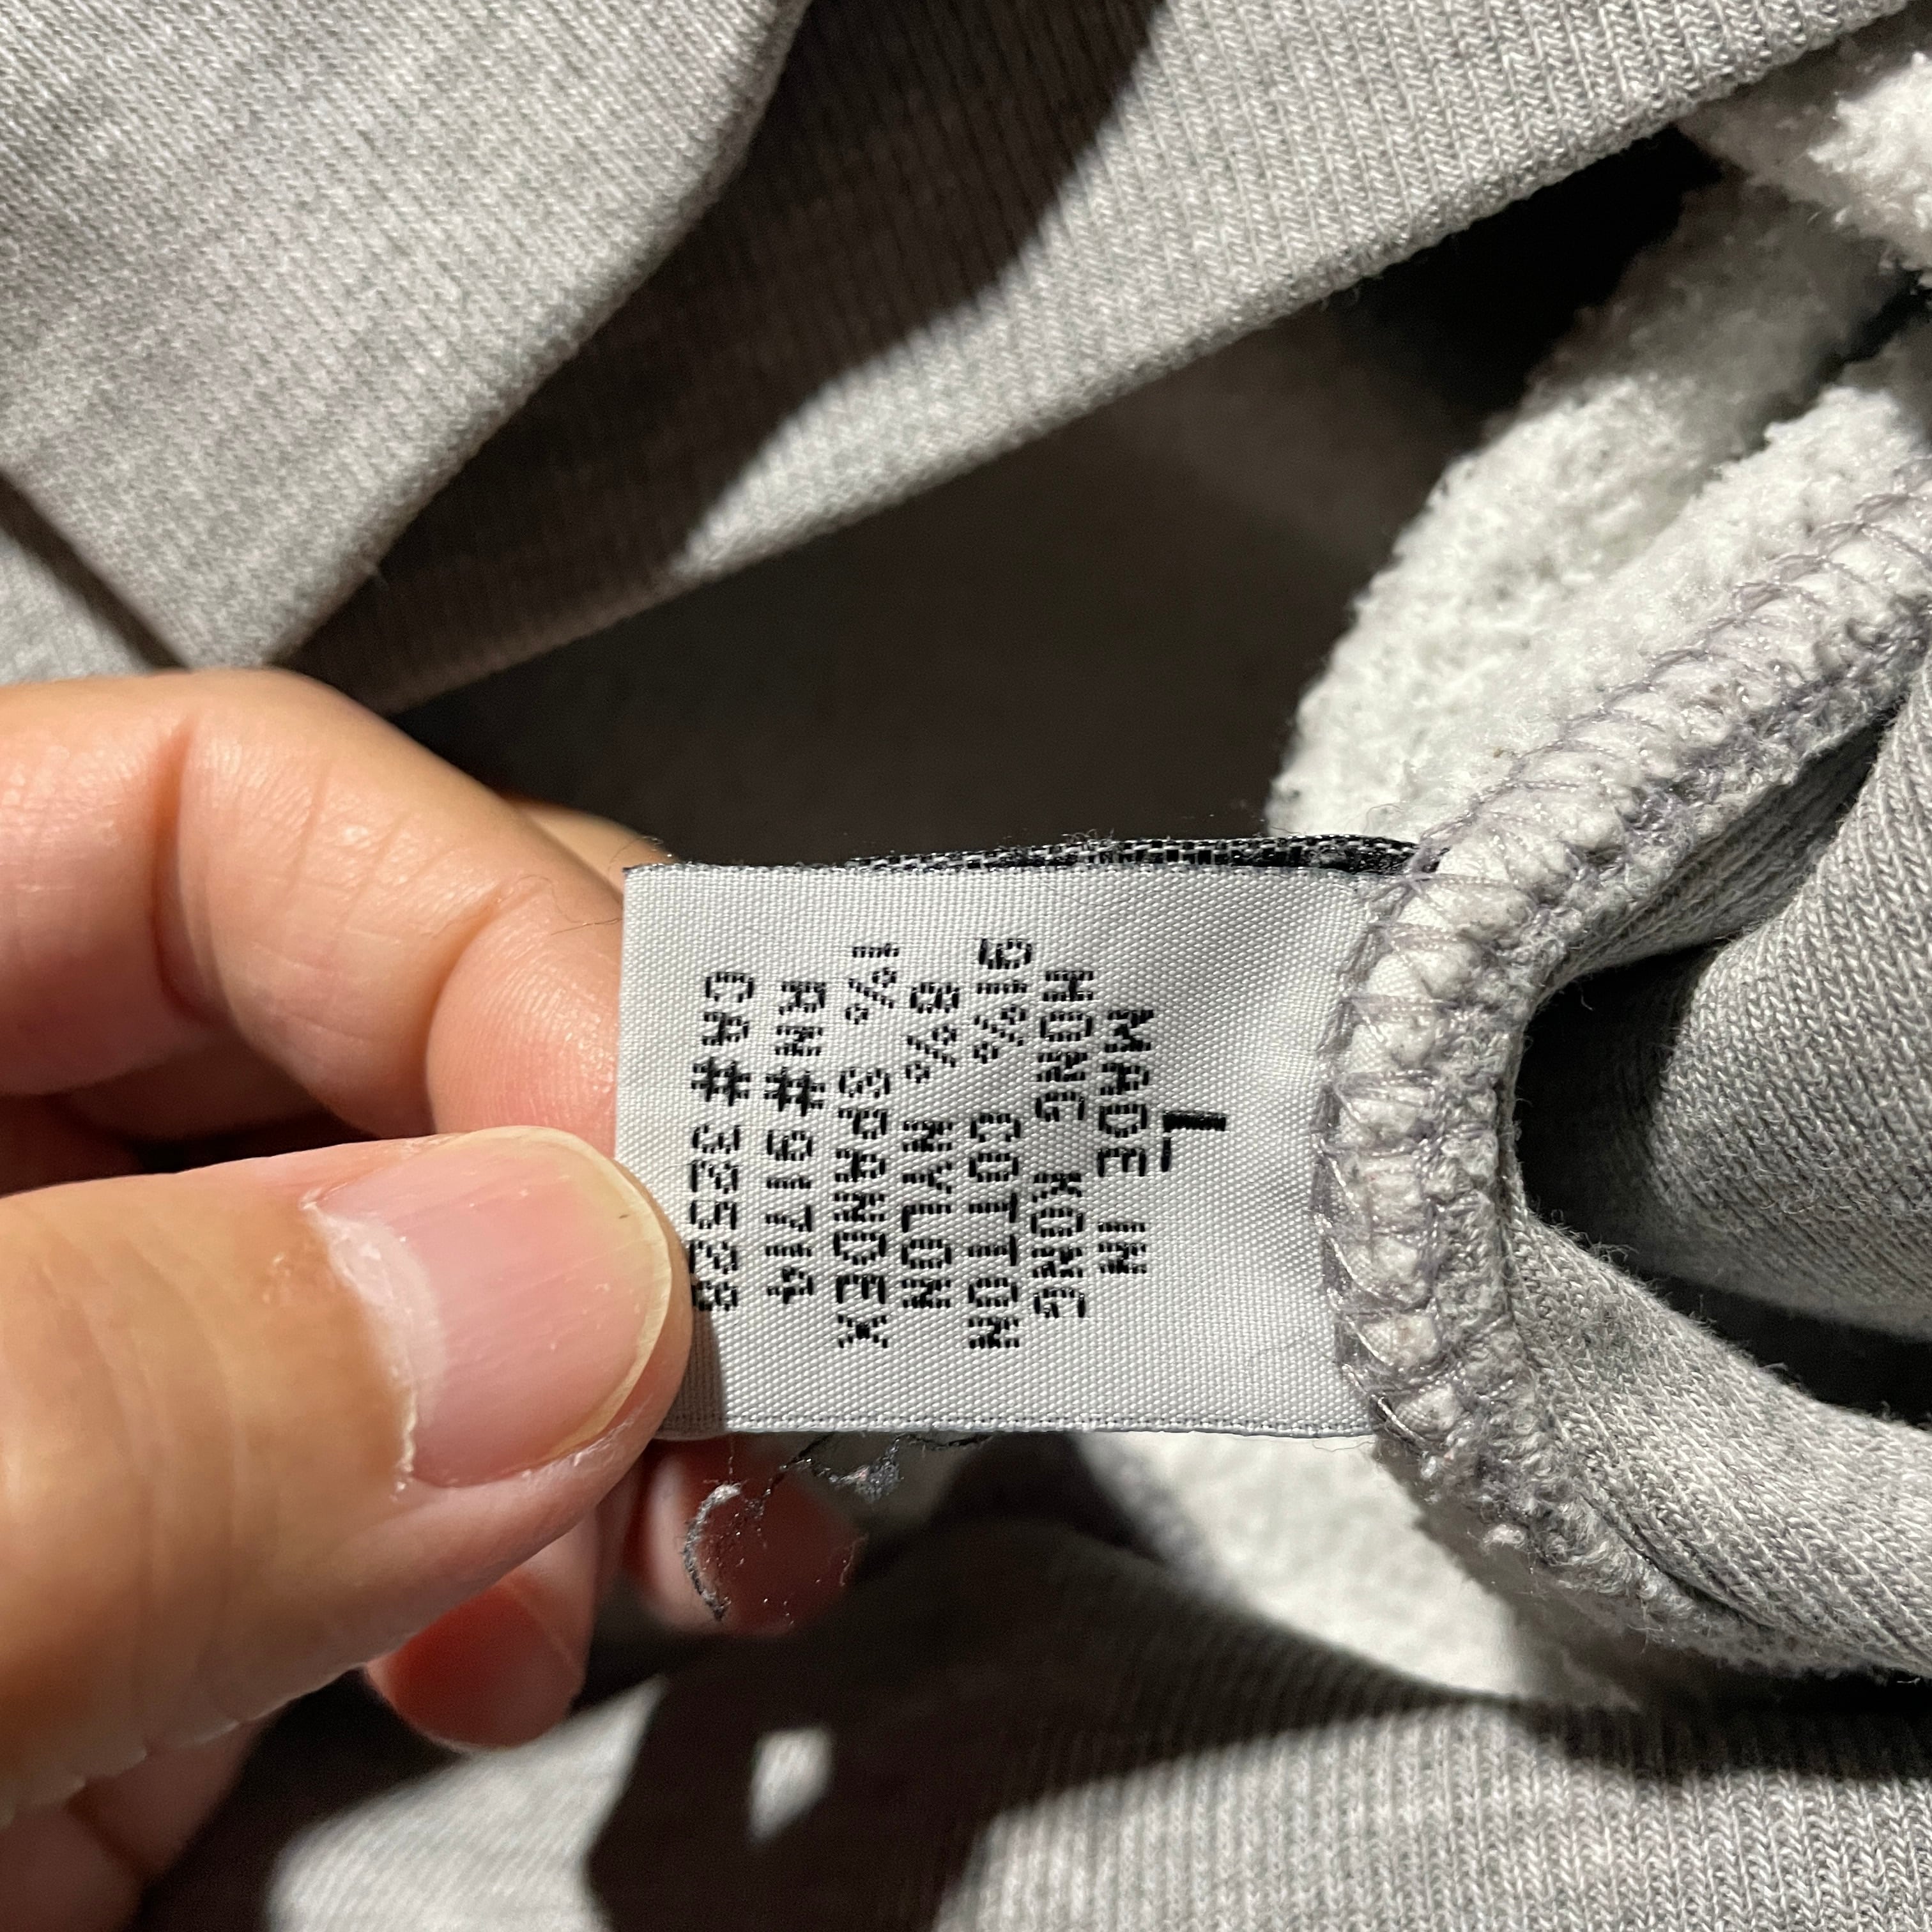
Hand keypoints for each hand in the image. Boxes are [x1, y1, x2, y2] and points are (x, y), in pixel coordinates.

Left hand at [0, 671, 859, 1930]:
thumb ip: (73, 1438)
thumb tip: (554, 1303)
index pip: (225, 820)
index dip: (502, 960)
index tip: (681, 1208)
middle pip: (361, 1025)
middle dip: (606, 1177)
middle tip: (754, 1351)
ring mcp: (30, 1374)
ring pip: (420, 1248)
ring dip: (605, 1369)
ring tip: (694, 1515)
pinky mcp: (99, 1568)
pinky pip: (391, 1466)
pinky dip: (522, 1534)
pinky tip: (546, 1624)